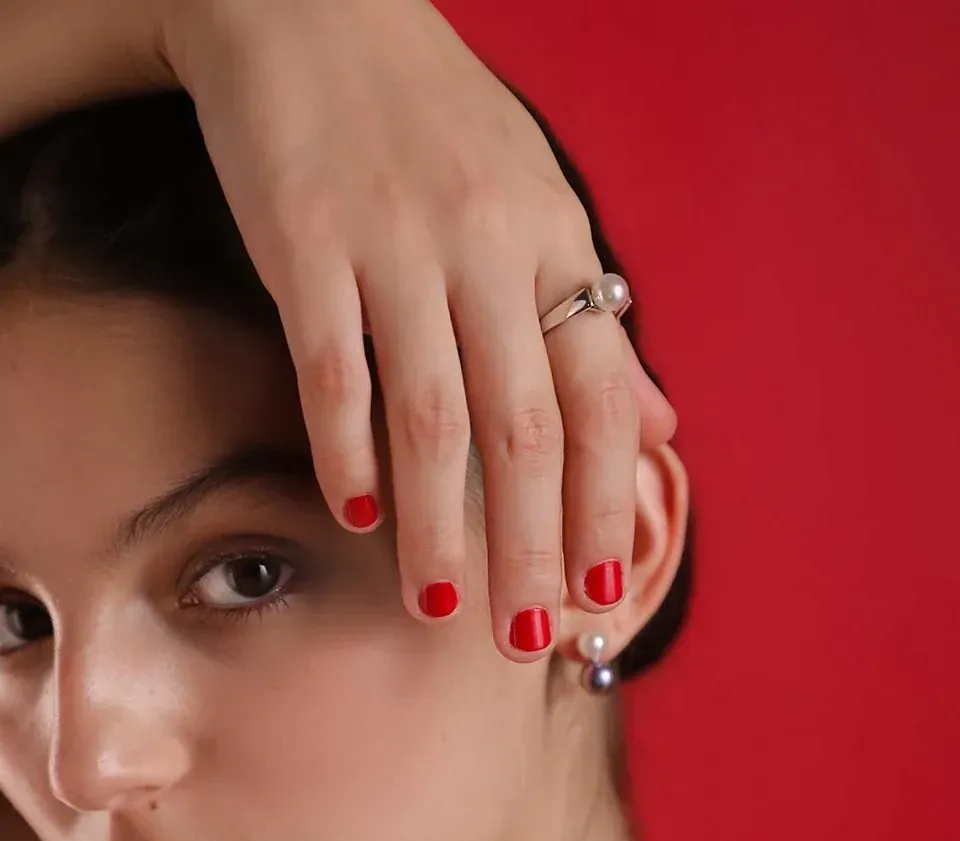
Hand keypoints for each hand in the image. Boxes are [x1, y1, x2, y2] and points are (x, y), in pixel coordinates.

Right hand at [157, 0, 676, 659]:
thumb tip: (665, 425)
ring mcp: (397, 245)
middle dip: (529, 546)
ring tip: (443, 607)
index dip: (601, 506)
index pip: (598, 402)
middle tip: (523, 638)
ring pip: (431, 414)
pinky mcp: (306, 242)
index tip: (597, 594)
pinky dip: (345, 447)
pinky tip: (356, 515)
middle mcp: (488, 248)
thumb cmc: (434, 121)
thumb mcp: (539, 203)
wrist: (309, 5)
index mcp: (555, 244)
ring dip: (440, 524)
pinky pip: (332, 366)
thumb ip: (596, 322)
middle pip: (523, 430)